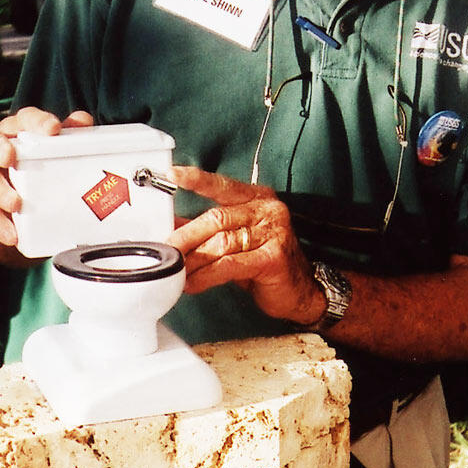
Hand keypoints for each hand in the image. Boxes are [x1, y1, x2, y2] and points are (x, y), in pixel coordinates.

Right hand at [0, 106, 93, 259]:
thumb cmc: (22, 172)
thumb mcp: (41, 156)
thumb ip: (64, 138)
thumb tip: (84, 121)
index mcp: (12, 131)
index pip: (24, 119)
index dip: (37, 122)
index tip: (53, 130)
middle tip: (10, 158)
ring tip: (15, 204)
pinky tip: (10, 234)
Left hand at [170, 166, 324, 325]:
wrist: (300, 292)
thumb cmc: (265, 263)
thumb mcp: (236, 240)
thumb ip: (206, 230)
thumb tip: (172, 226)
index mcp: (258, 198)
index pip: (223, 185)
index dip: (197, 179)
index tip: (173, 174)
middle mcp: (268, 211)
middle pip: (217, 218)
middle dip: (186, 236)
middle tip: (166, 250)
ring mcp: (273, 233)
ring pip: (221, 243)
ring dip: (194, 260)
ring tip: (176, 271)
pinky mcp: (273, 258)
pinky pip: (230, 265)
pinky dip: (207, 275)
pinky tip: (193, 283)